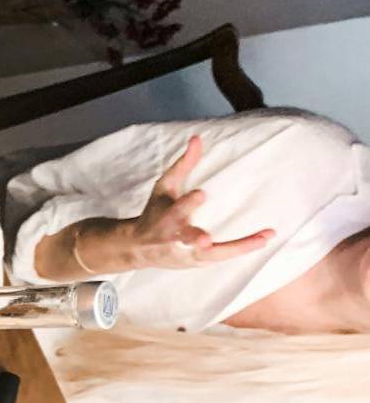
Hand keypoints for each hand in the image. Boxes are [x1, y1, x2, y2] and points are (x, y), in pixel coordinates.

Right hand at [116, 134, 274, 270]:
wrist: (138, 248)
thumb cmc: (154, 212)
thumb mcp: (164, 187)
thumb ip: (182, 165)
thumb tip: (197, 138)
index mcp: (165, 218)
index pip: (177, 210)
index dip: (189, 203)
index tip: (202, 194)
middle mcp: (174, 239)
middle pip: (186, 238)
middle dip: (195, 238)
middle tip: (205, 239)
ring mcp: (185, 254)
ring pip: (211, 254)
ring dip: (237, 247)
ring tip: (264, 238)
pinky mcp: (196, 263)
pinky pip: (221, 257)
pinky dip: (241, 250)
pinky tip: (262, 240)